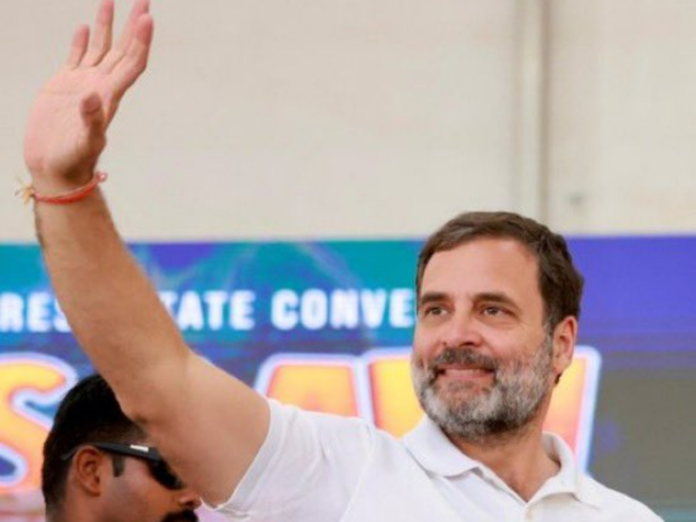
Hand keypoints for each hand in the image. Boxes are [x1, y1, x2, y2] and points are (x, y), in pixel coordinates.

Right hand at [23, 0, 153, 190]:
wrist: (54, 167)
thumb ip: (91, 120)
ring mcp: (83, 83)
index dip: (141, 41)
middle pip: (123, 49)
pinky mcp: (63, 85)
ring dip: (106, 25)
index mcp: (110, 95)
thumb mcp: (85, 142)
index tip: (147, 18)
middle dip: (133, 24)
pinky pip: (76, 56)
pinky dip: (81, 40)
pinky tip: (84, 26)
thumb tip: (93, 97)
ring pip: (100, 47)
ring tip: (111, 0)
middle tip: (143, 0)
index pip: (132, 62)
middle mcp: (101, 85)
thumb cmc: (73, 160)